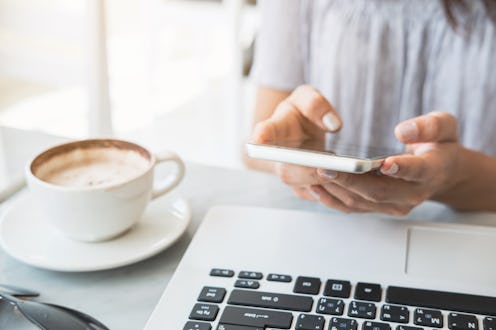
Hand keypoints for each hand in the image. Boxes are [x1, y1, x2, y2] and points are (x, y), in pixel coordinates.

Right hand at [251, 85, 342, 200]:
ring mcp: (287, 174)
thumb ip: (316, 104)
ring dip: (324, 181)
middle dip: (310, 172)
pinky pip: (315, 195)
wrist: (299, 131)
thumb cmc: (300, 113)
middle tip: (331, 168)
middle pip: (287, 171)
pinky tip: (343, 176)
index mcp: (273, 128)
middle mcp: (275, 157)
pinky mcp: (301, 187)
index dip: (262, 137)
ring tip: (341, 167)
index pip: (264, 132)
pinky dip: (332, 189)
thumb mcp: (306, 98)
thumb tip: (333, 125)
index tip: (260, 140)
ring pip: (302, 187)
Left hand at [312, 111, 460, 214]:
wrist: (442, 172)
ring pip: (361, 202)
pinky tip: (315, 186)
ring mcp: (394, 204)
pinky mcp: (379, 208)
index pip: (416, 171)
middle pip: (378, 191)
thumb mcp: (444, 127)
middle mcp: (412, 194)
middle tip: (326, 167)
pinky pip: (353, 207)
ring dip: (336, 189)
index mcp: (431, 171)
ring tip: (314, 173)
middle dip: (350, 180)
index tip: (385, 163)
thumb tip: (403, 130)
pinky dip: (333, 198)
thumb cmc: (439, 146)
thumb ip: (428, 126)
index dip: (401, 168)